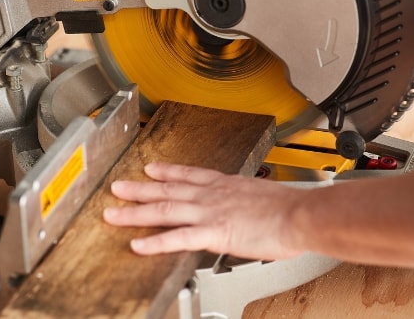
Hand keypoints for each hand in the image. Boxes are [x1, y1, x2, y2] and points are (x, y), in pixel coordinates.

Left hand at [103, 162, 307, 259]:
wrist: (300, 215)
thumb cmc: (289, 208)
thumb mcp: (262, 196)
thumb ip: (245, 202)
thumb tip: (244, 209)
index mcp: (225, 184)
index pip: (189, 174)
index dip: (167, 171)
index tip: (151, 167)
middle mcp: (213, 194)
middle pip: (168, 190)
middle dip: (140, 189)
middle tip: (118, 187)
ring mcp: (210, 212)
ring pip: (165, 210)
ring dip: (136, 211)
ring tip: (114, 213)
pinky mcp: (214, 232)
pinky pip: (177, 238)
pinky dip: (155, 242)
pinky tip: (138, 245)